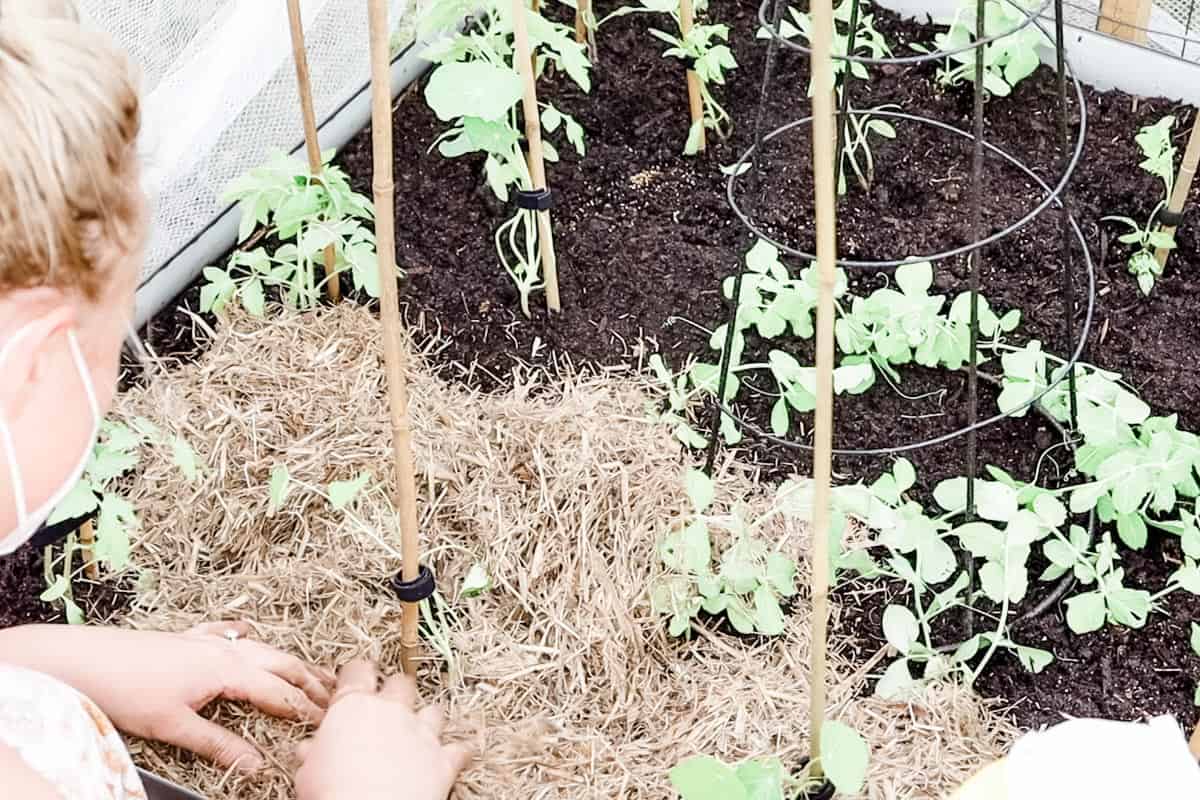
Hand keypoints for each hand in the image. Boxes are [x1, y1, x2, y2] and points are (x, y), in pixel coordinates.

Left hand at [0, 622, 333, 769]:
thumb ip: (219, 745)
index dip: (305, 707)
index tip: (329, 720)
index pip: (278, 692)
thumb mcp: (175, 727)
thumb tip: (257, 765)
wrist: (83, 660)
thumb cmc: (127, 691)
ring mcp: (205, 640)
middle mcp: (224, 649)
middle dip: (309, 680)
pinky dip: (244, 635)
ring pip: (259, 647)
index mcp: (227, 670)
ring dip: (286, 660)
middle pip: (279, 663)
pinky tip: (247, 632)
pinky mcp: (186, 638)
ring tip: (308, 669)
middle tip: (334, 696)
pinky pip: (226, 632)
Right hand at [294, 660, 469, 799]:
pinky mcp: (443, 760)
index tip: (356, 676)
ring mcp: (421, 733)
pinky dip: (459, 751)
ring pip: (433, 710)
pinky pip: (459, 749)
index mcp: (353, 707)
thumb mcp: (308, 772)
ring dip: (428, 718)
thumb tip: (308, 750)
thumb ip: (313, 753)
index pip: (357, 670)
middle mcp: (391, 711)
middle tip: (387, 705)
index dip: (357, 672)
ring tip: (421, 728)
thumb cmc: (331, 793)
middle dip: (396, 691)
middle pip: (401, 683)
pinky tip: (458, 752)